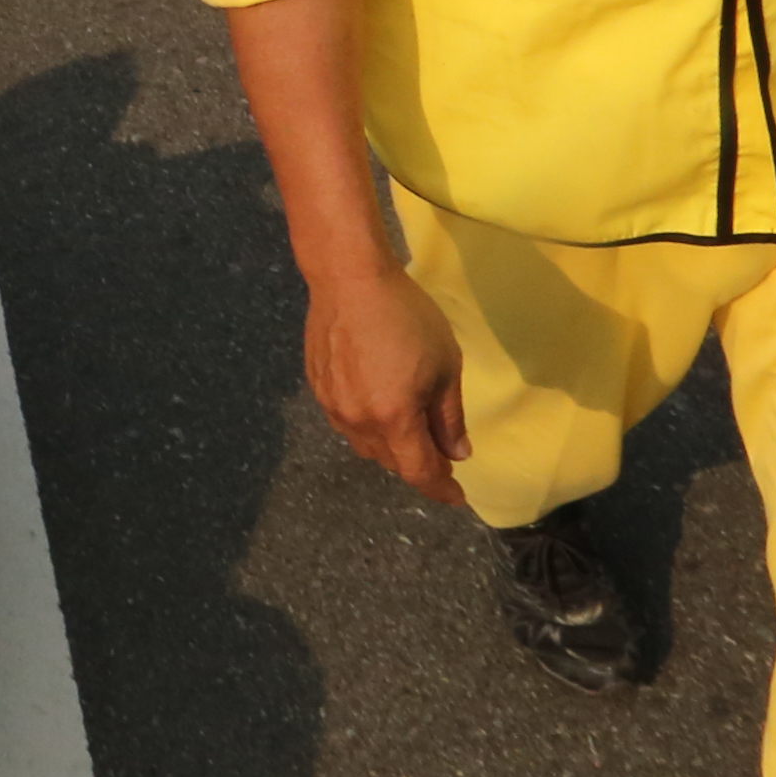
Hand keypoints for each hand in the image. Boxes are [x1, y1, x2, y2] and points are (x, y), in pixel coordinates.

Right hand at [302, 259, 470, 504]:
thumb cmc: (407, 316)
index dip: (441, 489)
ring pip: (365, 446)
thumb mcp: (445, 365)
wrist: (349, 279)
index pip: (419, 472)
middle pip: (391, 462)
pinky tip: (377, 402)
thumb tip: (456, 454)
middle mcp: (359, 421)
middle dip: (417, 463)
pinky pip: (346, 423)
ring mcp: (333, 406)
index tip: (457, 497)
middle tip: (440, 450)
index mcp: (394, 418)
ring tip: (407, 426)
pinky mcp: (318, 389)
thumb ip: (449, 417)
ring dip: (390, 447)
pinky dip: (367, 426)